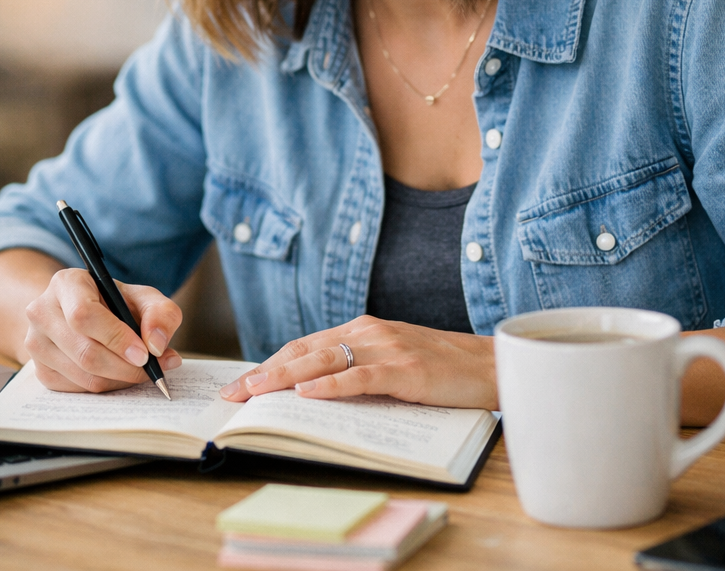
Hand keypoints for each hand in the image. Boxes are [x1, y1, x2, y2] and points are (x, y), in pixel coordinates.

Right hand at [23, 267, 183, 392]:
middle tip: (151, 369)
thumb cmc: (113, 304)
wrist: (80, 314)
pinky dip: (106, 387)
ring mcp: (36, 343)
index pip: (84, 315)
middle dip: (125, 367)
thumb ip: (160, 313)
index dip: (116, 338)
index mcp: (66, 284)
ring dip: (120, 380)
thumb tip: (157, 345)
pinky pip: (78, 390)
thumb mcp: (142, 297)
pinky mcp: (40, 370)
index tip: (145, 354)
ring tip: (140, 370)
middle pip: (84, 351)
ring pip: (83, 376)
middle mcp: (42, 312)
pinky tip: (118, 374)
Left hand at [218, 315, 496, 407]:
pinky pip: (359, 376)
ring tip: (255, 392)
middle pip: (304, 350)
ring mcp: (386, 348)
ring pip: (323, 359)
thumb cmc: (442, 369)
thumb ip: (356, 369)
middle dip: (264, 372)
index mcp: (362, 330)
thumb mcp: (391, 362)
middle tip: (233, 394)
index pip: (304, 346)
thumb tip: (311, 393)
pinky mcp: (405, 369)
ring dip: (284, 377)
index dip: (269, 364)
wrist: (491, 366)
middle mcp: (368, 333)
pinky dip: (330, 384)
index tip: (241, 384)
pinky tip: (307, 393)